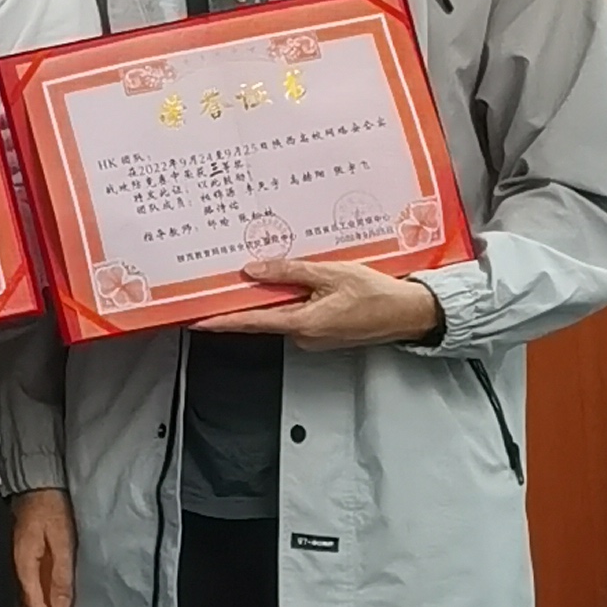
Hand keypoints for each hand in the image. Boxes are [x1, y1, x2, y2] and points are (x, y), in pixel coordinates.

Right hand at [11, 487, 75, 606]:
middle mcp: (13, 567)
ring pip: (22, 604)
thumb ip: (61, 573)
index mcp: (22, 563)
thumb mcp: (63, 538)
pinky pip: (23, 592)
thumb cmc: (50, 505)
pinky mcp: (15, 559)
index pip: (36, 606)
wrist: (34, 482)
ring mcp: (11, 563)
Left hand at [205, 258, 443, 347]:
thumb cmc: (378, 295)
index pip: (251, 322)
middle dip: (243, 300)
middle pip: (263, 316)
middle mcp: (304, 335)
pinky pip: (297, 314)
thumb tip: (254, 270)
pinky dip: (289, 300)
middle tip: (220, 280)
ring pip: (281, 314)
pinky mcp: (323, 332)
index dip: (221, 321)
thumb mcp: (331, 274)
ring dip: (269, 296)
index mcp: (302, 323)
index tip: (196, 319)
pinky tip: (290, 282)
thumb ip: (290, 272)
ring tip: (256, 272)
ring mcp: (314, 336)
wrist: (410, 313)